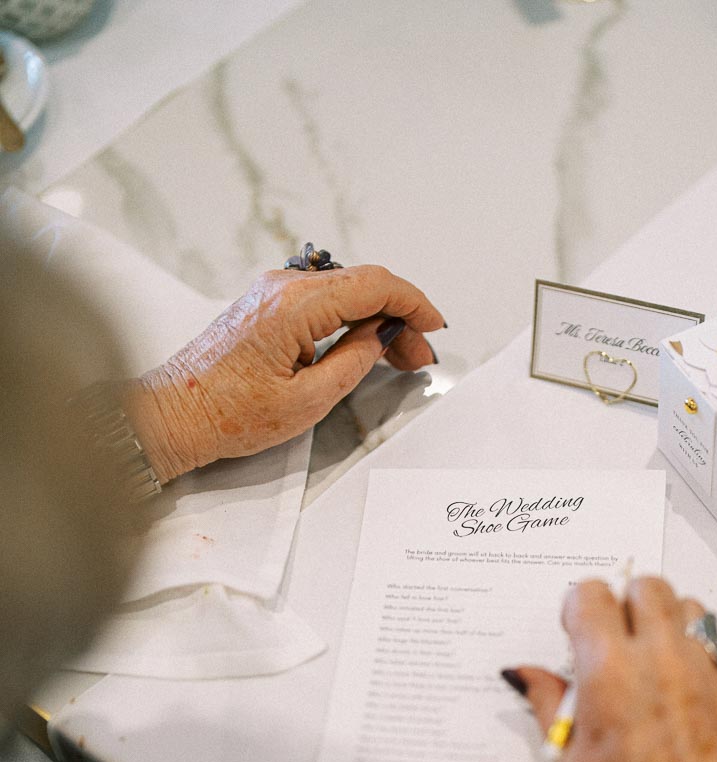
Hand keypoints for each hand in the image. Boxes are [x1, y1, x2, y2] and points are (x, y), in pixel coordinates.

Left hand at [123, 265, 443, 482]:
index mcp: (295, 306)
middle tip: (419, 355)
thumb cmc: (227, 413)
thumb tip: (380, 339)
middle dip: (399, 317)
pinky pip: (322, 301)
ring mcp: (272, 293)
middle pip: (361, 285)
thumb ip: (353, 363)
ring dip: (376, 319)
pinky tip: (364, 344)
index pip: (373, 284)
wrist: (175, 415)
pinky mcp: (266, 306)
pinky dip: (350, 319)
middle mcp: (282, 288)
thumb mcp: (307, 401)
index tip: (433, 325)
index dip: (412, 303)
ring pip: (343, 292)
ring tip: (397, 356)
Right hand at [512, 577, 716, 761]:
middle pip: (648, 585)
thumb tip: (529, 676)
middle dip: (625, 602)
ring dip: (667, 622)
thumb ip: (551, 706)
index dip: (579, 606)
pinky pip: (715, 654)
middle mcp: (664, 662)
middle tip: (612, 638)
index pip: (593, 594)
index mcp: (611, 672)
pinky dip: (694, 661)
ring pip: (692, 609)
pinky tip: (677, 701)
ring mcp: (708, 677)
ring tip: (649, 662)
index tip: (576, 628)